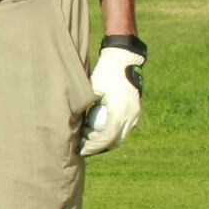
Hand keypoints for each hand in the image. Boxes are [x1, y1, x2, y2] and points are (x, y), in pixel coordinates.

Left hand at [79, 38, 145, 156]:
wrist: (123, 59)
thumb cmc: (105, 72)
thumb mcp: (92, 90)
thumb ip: (85, 108)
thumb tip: (72, 126)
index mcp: (120, 111)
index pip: (107, 137)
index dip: (94, 146)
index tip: (81, 149)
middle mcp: (131, 115)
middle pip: (115, 141)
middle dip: (98, 147)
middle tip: (82, 147)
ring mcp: (136, 114)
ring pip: (121, 136)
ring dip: (105, 141)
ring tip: (88, 136)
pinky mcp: (135, 111)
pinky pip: (124, 128)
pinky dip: (112, 133)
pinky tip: (97, 130)